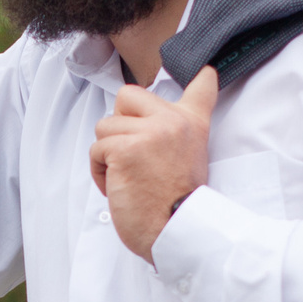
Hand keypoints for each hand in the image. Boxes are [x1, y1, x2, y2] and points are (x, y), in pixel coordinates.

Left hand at [90, 66, 219, 259]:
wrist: (176, 231)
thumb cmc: (176, 206)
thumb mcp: (188, 160)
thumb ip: (174, 135)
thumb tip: (141, 120)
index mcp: (192, 124)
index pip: (202, 87)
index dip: (201, 77)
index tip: (206, 70)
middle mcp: (172, 122)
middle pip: (127, 95)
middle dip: (119, 123)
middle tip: (132, 153)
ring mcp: (149, 133)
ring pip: (105, 126)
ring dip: (107, 154)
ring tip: (126, 177)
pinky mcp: (125, 149)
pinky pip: (96, 149)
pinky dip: (100, 171)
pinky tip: (117, 187)